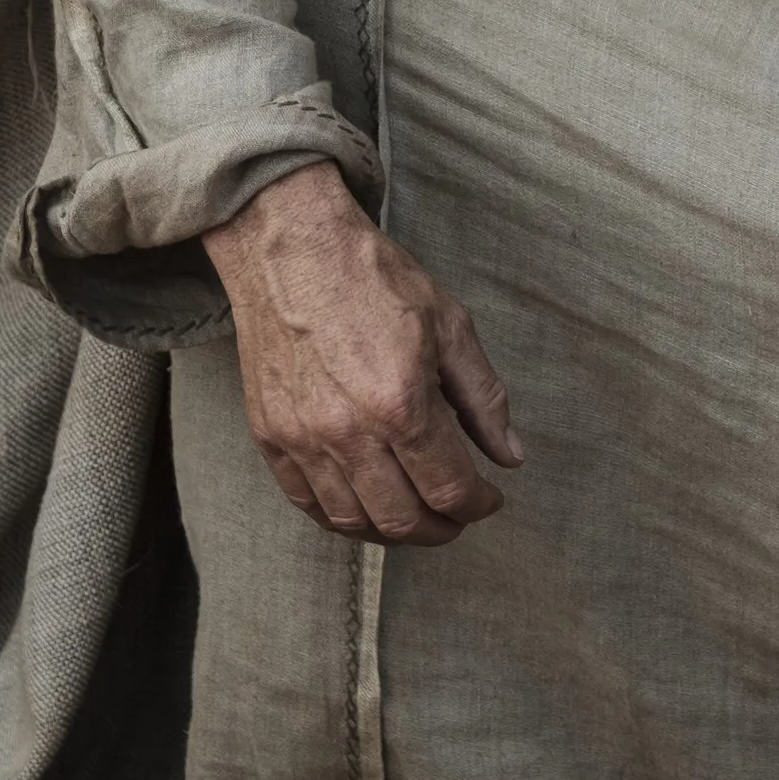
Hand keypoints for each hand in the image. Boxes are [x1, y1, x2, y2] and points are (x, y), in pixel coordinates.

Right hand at [203, 163, 521, 544]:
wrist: (291, 250)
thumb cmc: (373, 279)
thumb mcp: (450, 327)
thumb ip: (483, 399)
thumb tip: (509, 457)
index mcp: (400, 403)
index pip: (449, 489)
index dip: (479, 505)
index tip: (489, 498)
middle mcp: (348, 432)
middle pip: (402, 520)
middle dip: (441, 528)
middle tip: (457, 514)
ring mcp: (302, 438)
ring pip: (352, 522)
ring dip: (393, 529)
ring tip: (416, 513)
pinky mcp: (270, 435)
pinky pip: (306, 503)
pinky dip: (342, 517)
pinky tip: (365, 504)